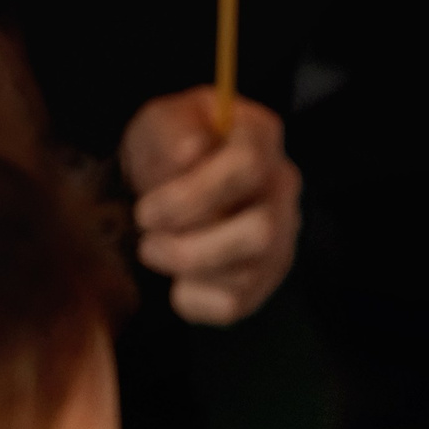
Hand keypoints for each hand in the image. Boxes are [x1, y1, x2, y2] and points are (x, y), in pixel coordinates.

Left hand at [120, 88, 300, 324]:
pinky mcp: (264, 279)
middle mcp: (282, 188)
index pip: (248, 166)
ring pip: (247, 273)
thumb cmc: (168, 148)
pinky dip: (194, 300)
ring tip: (155, 252)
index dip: (193, 196)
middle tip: (148, 245)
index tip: (145, 212)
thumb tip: (190, 155)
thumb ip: (172, 132)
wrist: (166, 183)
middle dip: (193, 247)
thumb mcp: (160, 123)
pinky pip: (234, 305)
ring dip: (187, 271)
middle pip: (261, 231)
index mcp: (261, 136)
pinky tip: (177, 277)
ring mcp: (280, 237)